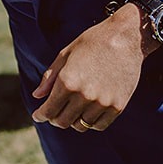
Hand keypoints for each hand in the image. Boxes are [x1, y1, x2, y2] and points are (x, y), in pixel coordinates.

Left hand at [30, 4, 151, 131]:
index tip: (38, 116)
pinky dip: (90, 122)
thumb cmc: (92, 42)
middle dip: (54, 119)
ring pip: (81, 125)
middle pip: (63, 122)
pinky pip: (99, 125)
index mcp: (67, 81)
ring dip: (73, 120)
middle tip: (54, 113)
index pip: (49, 110)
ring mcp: (102, 103)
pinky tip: (87, 112)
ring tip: (72, 110)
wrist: (126, 38)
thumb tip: (36, 96)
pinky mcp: (117, 106)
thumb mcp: (65, 54)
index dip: (41, 115)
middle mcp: (84, 95)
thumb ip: (50, 77)